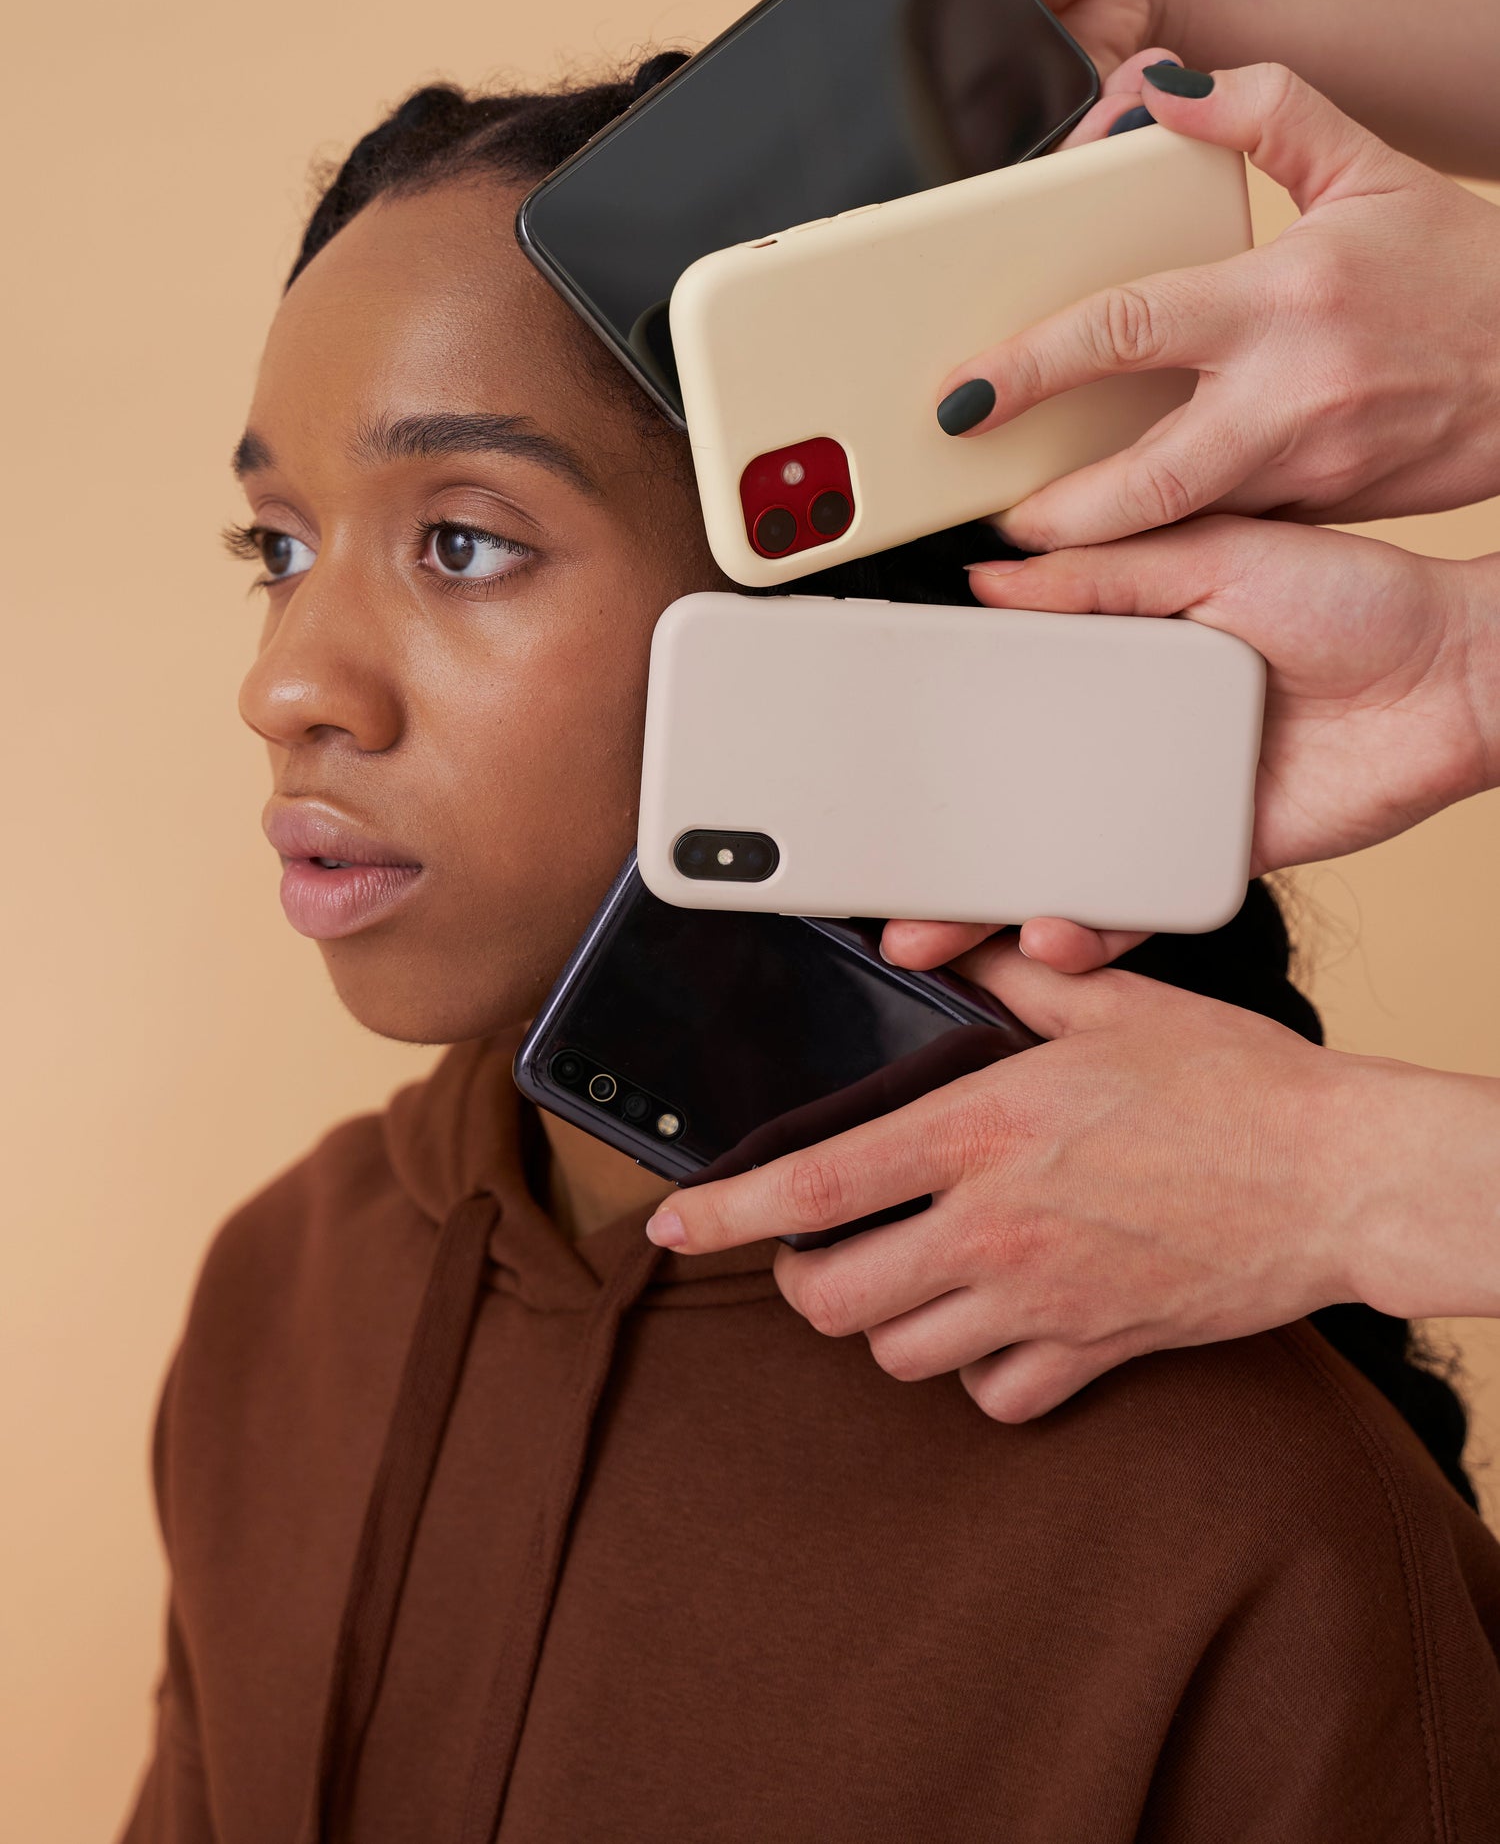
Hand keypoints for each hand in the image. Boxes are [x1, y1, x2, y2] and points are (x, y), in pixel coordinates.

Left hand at [646, 946, 1499, 1419]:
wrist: (1337, 1176)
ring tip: (911, 1276)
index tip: (673, 1226)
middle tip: (820, 1249)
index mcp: (978, 1131)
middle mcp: (993, 1227)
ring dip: (888, 1323)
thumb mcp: (1110, 1003)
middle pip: (835, 1297)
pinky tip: (996, 1324)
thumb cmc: (1231, 1081)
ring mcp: (1042, 1300)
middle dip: (806, 1280)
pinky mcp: (1095, 1350)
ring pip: (901, 1355)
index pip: (813, 1187)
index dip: (724, 1214)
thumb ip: (1008, 973)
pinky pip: (996, 1397)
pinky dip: (981, 1372)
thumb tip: (944, 938)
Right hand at [883, 514, 1499, 976]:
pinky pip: (1137, 907)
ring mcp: (1166, 802)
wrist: (1463, 677)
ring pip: (1056, 862)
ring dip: (992, 904)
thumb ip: (1102, 574)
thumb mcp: (1217, 556)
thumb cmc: (1361, 598)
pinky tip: (1052, 935)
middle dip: (933, 846)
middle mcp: (1132, 734)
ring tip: (934, 929)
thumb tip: (992, 577)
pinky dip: (1092, 932)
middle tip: (869, 875)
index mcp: (1120, 652)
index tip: (871, 754)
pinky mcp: (1215, 859)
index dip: (936, 729)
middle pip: (1009, 797)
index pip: (1004, 695)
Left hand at [933, 59, 1499, 548]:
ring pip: (1182, 525)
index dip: (1034, 366)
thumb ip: (1263, 108)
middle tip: (989, 513)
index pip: (1128, 328)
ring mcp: (1311, 466)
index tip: (965, 395)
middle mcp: (1291, 394)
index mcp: (1283, 297)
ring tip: (1035, 533)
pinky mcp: (1326, 510)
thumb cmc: (1463, 271)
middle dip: (1054, 512)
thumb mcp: (1371, 165)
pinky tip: (1122, 539)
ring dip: (1101, 540)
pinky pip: (1228, 529)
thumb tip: (1158, 82)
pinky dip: (1170, 539)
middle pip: (1145, 477)